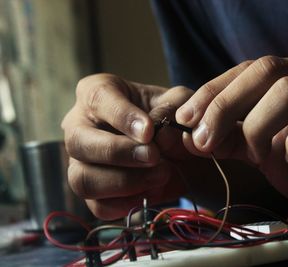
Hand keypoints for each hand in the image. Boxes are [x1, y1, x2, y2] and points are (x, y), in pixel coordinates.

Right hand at [62, 73, 192, 219]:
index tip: (150, 131)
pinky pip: (98, 206)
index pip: (98, 98)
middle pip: (78, 142)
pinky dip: (128, 203)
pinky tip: (153, 191)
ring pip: (82, 179)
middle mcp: (79, 126)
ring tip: (161, 174)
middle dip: (118, 153)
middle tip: (154, 156)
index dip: (123, 117)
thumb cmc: (169, 115)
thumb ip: (174, 109)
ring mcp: (80, 162)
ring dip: (125, 182)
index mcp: (97, 92)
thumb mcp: (179, 102)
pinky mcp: (92, 191)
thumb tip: (161, 136)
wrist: (176, 149)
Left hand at [176, 52, 287, 232]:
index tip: (186, 117)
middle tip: (203, 138)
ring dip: (258, 127)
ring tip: (255, 153)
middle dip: (225, 105)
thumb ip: (228, 135)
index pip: (252, 67)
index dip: (214, 90)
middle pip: (267, 70)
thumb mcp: (260, 146)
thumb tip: (189, 133)